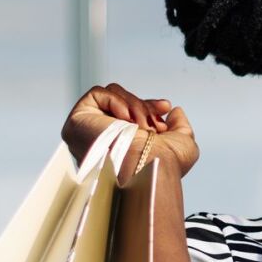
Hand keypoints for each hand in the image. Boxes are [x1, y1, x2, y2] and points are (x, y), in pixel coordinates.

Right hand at [62, 83, 200, 182]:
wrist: (149, 167)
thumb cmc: (166, 164)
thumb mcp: (183, 144)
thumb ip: (180, 126)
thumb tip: (174, 111)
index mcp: (121, 145)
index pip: (131, 113)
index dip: (149, 107)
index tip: (165, 107)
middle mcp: (102, 139)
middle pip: (122, 102)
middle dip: (143, 107)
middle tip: (155, 123)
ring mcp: (88, 130)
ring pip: (112, 95)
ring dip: (134, 105)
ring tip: (141, 125)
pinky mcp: (78, 120)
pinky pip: (97, 94)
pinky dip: (117, 101)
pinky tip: (126, 120)